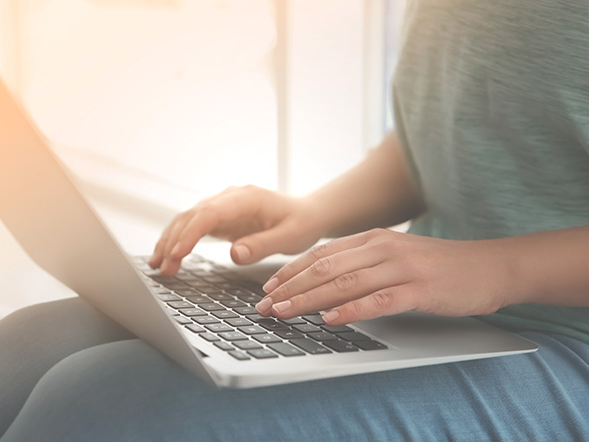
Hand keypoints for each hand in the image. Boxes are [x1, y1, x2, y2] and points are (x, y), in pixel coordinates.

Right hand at [149, 185, 325, 274]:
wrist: (308, 214)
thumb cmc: (301, 223)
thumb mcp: (290, 237)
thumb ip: (262, 245)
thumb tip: (234, 254)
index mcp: (246, 198)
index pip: (209, 213)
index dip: (190, 233)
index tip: (178, 253)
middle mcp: (230, 198)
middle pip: (192, 215)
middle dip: (173, 241)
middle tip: (163, 268)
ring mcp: (223, 206)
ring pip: (187, 220)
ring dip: (170, 241)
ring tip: (158, 266)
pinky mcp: (220, 217)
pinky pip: (193, 227)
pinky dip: (178, 241)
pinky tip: (167, 257)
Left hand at [255, 228, 511, 324]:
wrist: (488, 266)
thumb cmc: (437, 266)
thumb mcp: (394, 256)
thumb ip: (361, 264)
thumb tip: (322, 284)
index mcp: (372, 239)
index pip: (320, 255)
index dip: (290, 272)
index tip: (267, 289)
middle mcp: (381, 248)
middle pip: (324, 269)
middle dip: (289, 289)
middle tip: (265, 307)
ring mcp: (400, 266)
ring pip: (344, 283)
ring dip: (308, 300)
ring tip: (284, 313)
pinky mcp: (419, 288)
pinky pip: (378, 300)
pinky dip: (351, 310)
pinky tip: (331, 320)